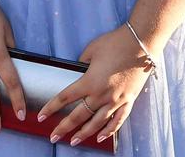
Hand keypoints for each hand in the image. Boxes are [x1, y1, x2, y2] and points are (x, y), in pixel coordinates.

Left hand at [38, 25, 151, 146]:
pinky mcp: (129, 100)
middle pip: (78, 115)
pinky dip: (108, 131)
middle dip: (64, 127)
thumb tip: (79, 68)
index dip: (51, 108)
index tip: (42, 116)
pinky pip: (117, 121)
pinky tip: (100, 137)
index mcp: (89, 81)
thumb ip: (81, 62)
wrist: (141, 43)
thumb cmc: (115, 43)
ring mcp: (116, 100)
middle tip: (54, 136)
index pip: (65, 98)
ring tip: (74, 141)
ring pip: (97, 123)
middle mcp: (101, 95)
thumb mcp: (91, 50)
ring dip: (84, 133)